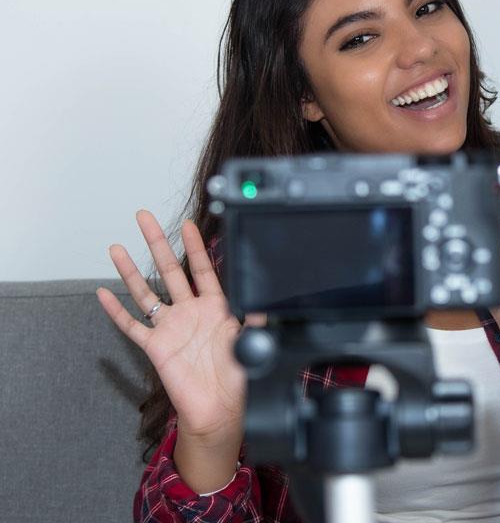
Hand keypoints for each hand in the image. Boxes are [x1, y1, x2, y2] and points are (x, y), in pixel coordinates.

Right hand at [96, 210, 248, 449]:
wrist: (222, 409)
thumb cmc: (240, 378)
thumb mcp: (254, 339)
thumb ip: (257, 314)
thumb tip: (268, 292)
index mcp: (216, 308)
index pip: (202, 269)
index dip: (195, 246)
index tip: (189, 224)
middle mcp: (190, 313)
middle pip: (170, 270)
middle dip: (157, 243)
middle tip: (144, 218)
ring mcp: (170, 328)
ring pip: (146, 292)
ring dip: (130, 270)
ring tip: (117, 248)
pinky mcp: (155, 347)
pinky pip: (131, 326)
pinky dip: (116, 310)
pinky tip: (103, 293)